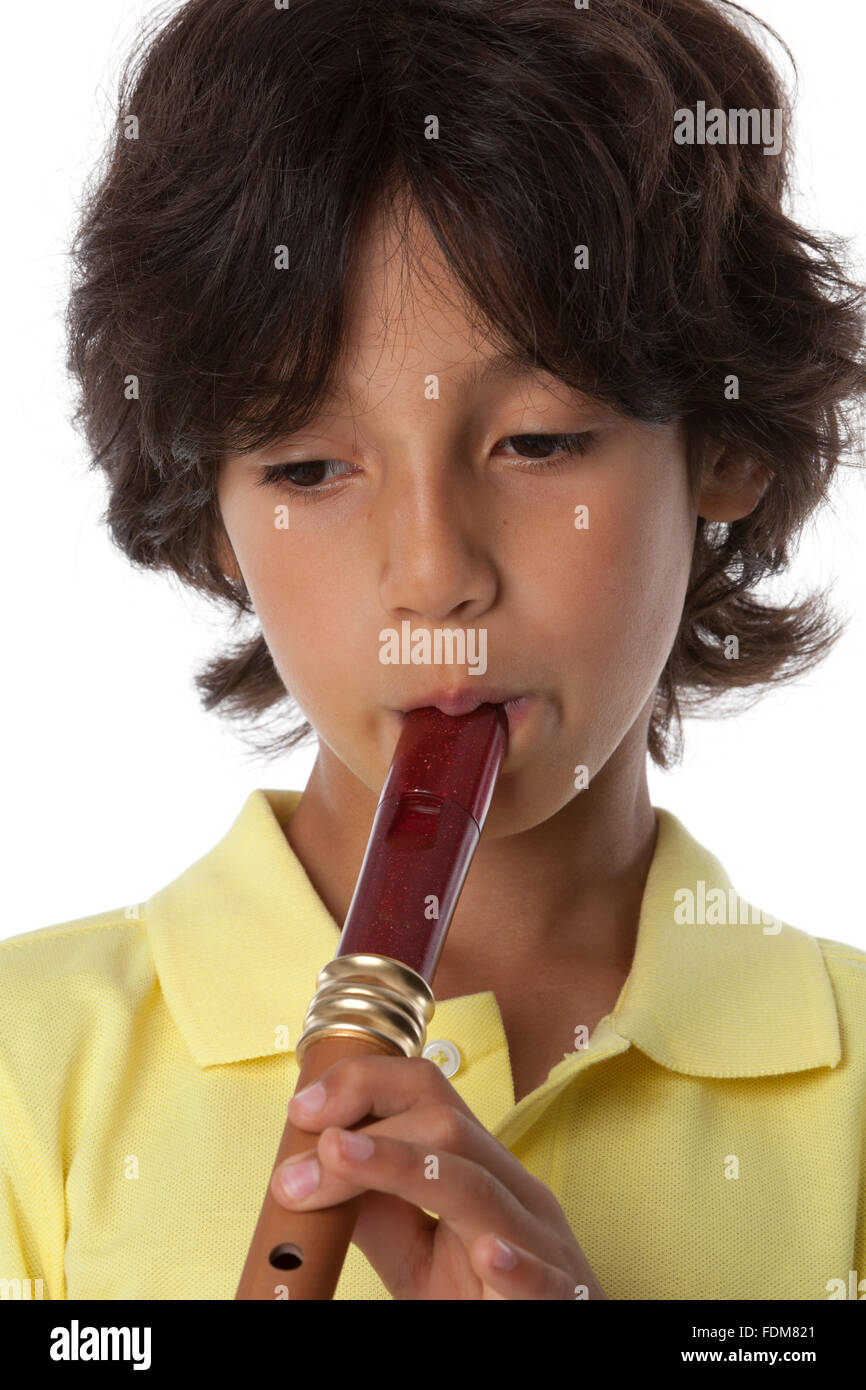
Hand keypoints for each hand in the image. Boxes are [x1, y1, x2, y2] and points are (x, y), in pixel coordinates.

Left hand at [271, 1054, 607, 1299]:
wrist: (557, 1342)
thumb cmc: (483, 1297)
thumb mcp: (417, 1252)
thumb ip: (376, 1210)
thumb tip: (311, 1169)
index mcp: (480, 1169)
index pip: (428, 1091)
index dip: (363, 1084)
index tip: (302, 1111)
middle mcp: (513, 1193)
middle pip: (447, 1128)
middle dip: (364, 1134)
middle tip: (294, 1172)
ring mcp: (540, 1244)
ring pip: (478, 1187)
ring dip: (400, 1167)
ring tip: (340, 1157)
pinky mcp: (555, 1298)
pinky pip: (538, 1274)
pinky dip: (513, 1263)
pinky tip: (487, 1255)